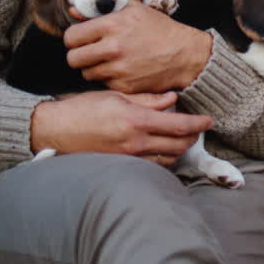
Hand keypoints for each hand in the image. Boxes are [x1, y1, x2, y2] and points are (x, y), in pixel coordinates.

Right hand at [29, 90, 212, 165]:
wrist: (54, 131)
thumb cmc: (82, 109)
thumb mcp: (116, 97)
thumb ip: (147, 99)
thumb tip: (173, 99)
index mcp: (136, 121)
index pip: (179, 126)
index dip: (198, 124)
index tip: (209, 120)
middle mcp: (135, 143)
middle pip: (177, 146)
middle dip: (192, 138)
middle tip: (198, 129)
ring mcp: (128, 158)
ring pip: (166, 159)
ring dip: (178, 149)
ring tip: (182, 138)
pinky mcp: (120, 166)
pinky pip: (150, 164)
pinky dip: (161, 157)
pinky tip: (161, 148)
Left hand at [64, 0, 212, 92]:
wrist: (186, 54)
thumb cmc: (159, 29)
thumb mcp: (133, 10)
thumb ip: (101, 9)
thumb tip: (72, 9)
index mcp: (112, 24)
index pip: (71, 37)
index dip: (74, 39)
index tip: (82, 40)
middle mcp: (113, 47)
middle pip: (73, 59)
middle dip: (80, 56)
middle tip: (92, 53)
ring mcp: (119, 69)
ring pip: (87, 74)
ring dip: (94, 69)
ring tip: (110, 61)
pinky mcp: (125, 85)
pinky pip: (104, 84)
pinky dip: (110, 79)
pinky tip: (124, 70)